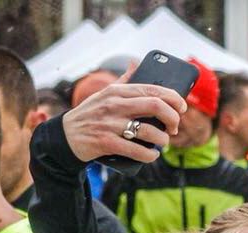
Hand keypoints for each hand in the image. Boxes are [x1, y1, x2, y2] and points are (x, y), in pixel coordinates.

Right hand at [61, 76, 184, 163]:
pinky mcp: (107, 143)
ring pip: (149, 131)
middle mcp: (115, 105)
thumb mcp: (104, 94)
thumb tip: (136, 63)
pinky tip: (152, 154)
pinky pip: (137, 150)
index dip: (173, 98)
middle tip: (174, 127)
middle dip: (172, 118)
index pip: (152, 90)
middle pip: (155, 106)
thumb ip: (123, 81)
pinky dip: (149, 155)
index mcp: (117, 91)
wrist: (66, 136)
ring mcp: (111, 124)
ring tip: (163, 142)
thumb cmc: (90, 115)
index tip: (181, 108)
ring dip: (162, 140)